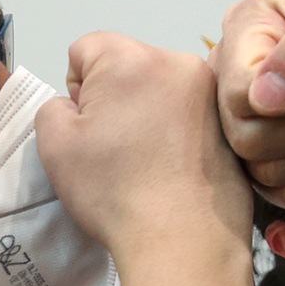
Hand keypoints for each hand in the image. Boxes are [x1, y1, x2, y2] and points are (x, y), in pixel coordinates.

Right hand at [39, 36, 251, 278]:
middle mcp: (178, 61)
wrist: (183, 237)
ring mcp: (211, 91)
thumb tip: (80, 103)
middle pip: (129, 62)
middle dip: (115, 94)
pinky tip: (174, 164)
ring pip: (161, 86)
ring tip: (147, 158)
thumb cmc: (115, 189)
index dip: (76, 85)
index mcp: (132, 58)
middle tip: (115, 144)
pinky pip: (190, 110)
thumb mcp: (54, 144)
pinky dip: (177, 128)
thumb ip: (54, 105)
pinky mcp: (230, 120)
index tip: (88, 124)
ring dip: (148, 109)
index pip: (87, 48)